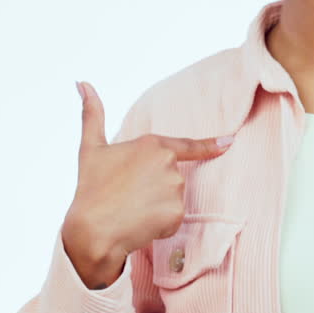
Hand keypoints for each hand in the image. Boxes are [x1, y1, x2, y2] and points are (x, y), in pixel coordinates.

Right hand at [62, 81, 233, 283]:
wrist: (91, 230)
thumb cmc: (90, 188)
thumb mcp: (90, 148)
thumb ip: (92, 113)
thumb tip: (82, 82)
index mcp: (153, 144)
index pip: (189, 145)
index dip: (211, 145)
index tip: (231, 142)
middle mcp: (169, 163)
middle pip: (172, 179)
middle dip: (154, 189)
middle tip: (127, 195)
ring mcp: (175, 188)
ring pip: (172, 200)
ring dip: (156, 207)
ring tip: (130, 209)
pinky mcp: (177, 213)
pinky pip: (172, 220)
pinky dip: (159, 225)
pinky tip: (140, 224)